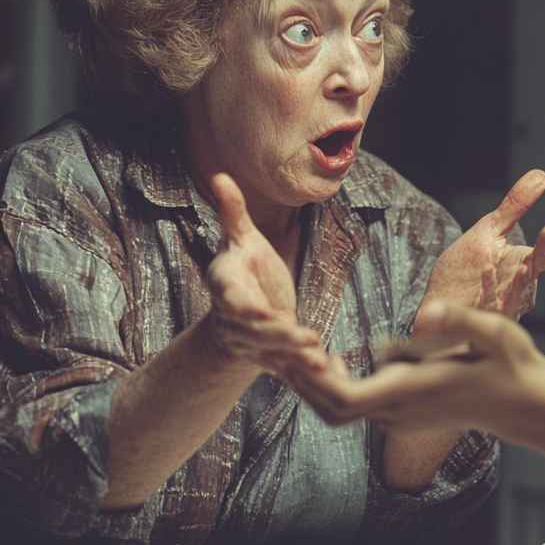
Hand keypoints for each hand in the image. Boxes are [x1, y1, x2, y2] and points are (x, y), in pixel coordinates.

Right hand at [204, 173, 323, 374]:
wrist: (234, 313)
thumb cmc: (243, 269)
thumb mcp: (240, 240)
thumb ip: (232, 213)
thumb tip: (221, 175)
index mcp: (226, 286)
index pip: (232, 299)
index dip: (247, 309)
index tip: (267, 314)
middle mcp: (234, 317)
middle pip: (255, 330)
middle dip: (279, 337)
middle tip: (304, 337)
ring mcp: (249, 339)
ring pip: (270, 351)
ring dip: (293, 356)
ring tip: (316, 357)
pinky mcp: (268, 354)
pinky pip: (283, 364)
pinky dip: (300, 369)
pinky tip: (323, 368)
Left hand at [283, 303, 544, 440]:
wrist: (532, 408)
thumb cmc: (517, 368)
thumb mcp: (497, 334)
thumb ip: (460, 322)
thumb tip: (428, 310)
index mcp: (412, 391)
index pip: (342, 401)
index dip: (311, 380)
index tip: (295, 350)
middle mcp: (400, 410)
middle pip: (330, 410)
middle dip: (301, 382)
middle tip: (280, 343)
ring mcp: (402, 415)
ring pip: (340, 411)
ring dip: (315, 384)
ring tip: (297, 346)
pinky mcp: (406, 411)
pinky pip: (357, 406)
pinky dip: (336, 385)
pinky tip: (331, 357)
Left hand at [416, 170, 544, 326]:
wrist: (437, 301)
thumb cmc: (464, 268)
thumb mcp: (489, 230)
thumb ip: (515, 206)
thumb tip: (541, 176)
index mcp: (520, 266)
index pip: (541, 256)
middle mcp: (516, 290)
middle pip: (531, 279)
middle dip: (535, 267)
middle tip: (537, 255)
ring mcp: (500, 308)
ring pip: (517, 298)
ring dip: (520, 284)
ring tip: (523, 267)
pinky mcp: (479, 320)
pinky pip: (489, 306)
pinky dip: (490, 290)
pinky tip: (486, 270)